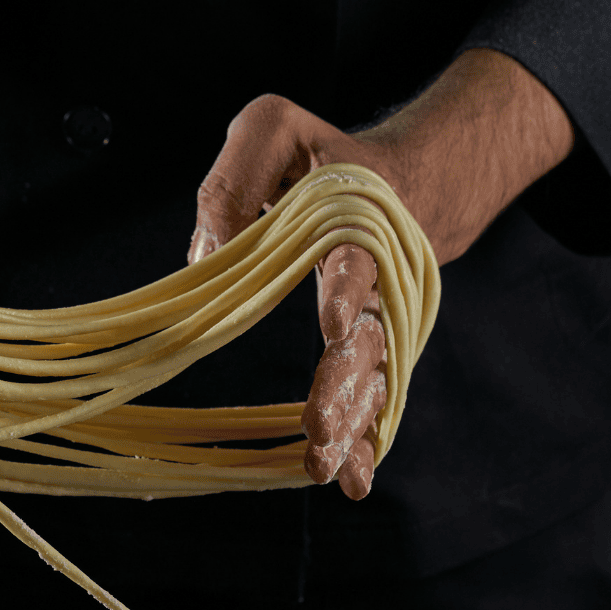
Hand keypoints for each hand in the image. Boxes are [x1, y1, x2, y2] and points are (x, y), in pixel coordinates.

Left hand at [188, 94, 399, 498]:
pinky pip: (372, 394)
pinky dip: (364, 437)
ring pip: (372, 376)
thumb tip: (206, 251)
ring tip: (324, 468)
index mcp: (356, 219)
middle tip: (318, 430)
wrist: (403, 182)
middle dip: (343, 385)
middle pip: (368, 337)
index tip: (335, 327)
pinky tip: (352, 481)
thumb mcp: (272, 128)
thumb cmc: (322, 156)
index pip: (354, 258)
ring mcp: (383, 316)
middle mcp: (380, 276)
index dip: (348, 291)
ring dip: (351, 424)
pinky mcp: (374, 344)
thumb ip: (237, 175)